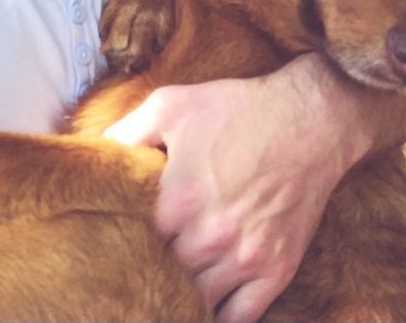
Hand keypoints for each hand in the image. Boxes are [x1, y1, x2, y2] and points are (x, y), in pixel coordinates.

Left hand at [103, 54, 367, 322]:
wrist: (311, 119)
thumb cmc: (238, 108)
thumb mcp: (171, 105)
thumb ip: (126, 133)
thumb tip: (93, 156)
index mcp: (178, 200)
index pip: (133, 243)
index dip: (124, 240)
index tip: (117, 237)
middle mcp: (211, 236)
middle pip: (163, 274)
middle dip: (152, 267)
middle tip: (143, 262)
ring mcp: (246, 257)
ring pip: (198, 299)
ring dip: (183, 292)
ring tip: (170, 282)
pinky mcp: (277, 269)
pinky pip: (241, 317)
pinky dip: (220, 315)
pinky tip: (206, 304)